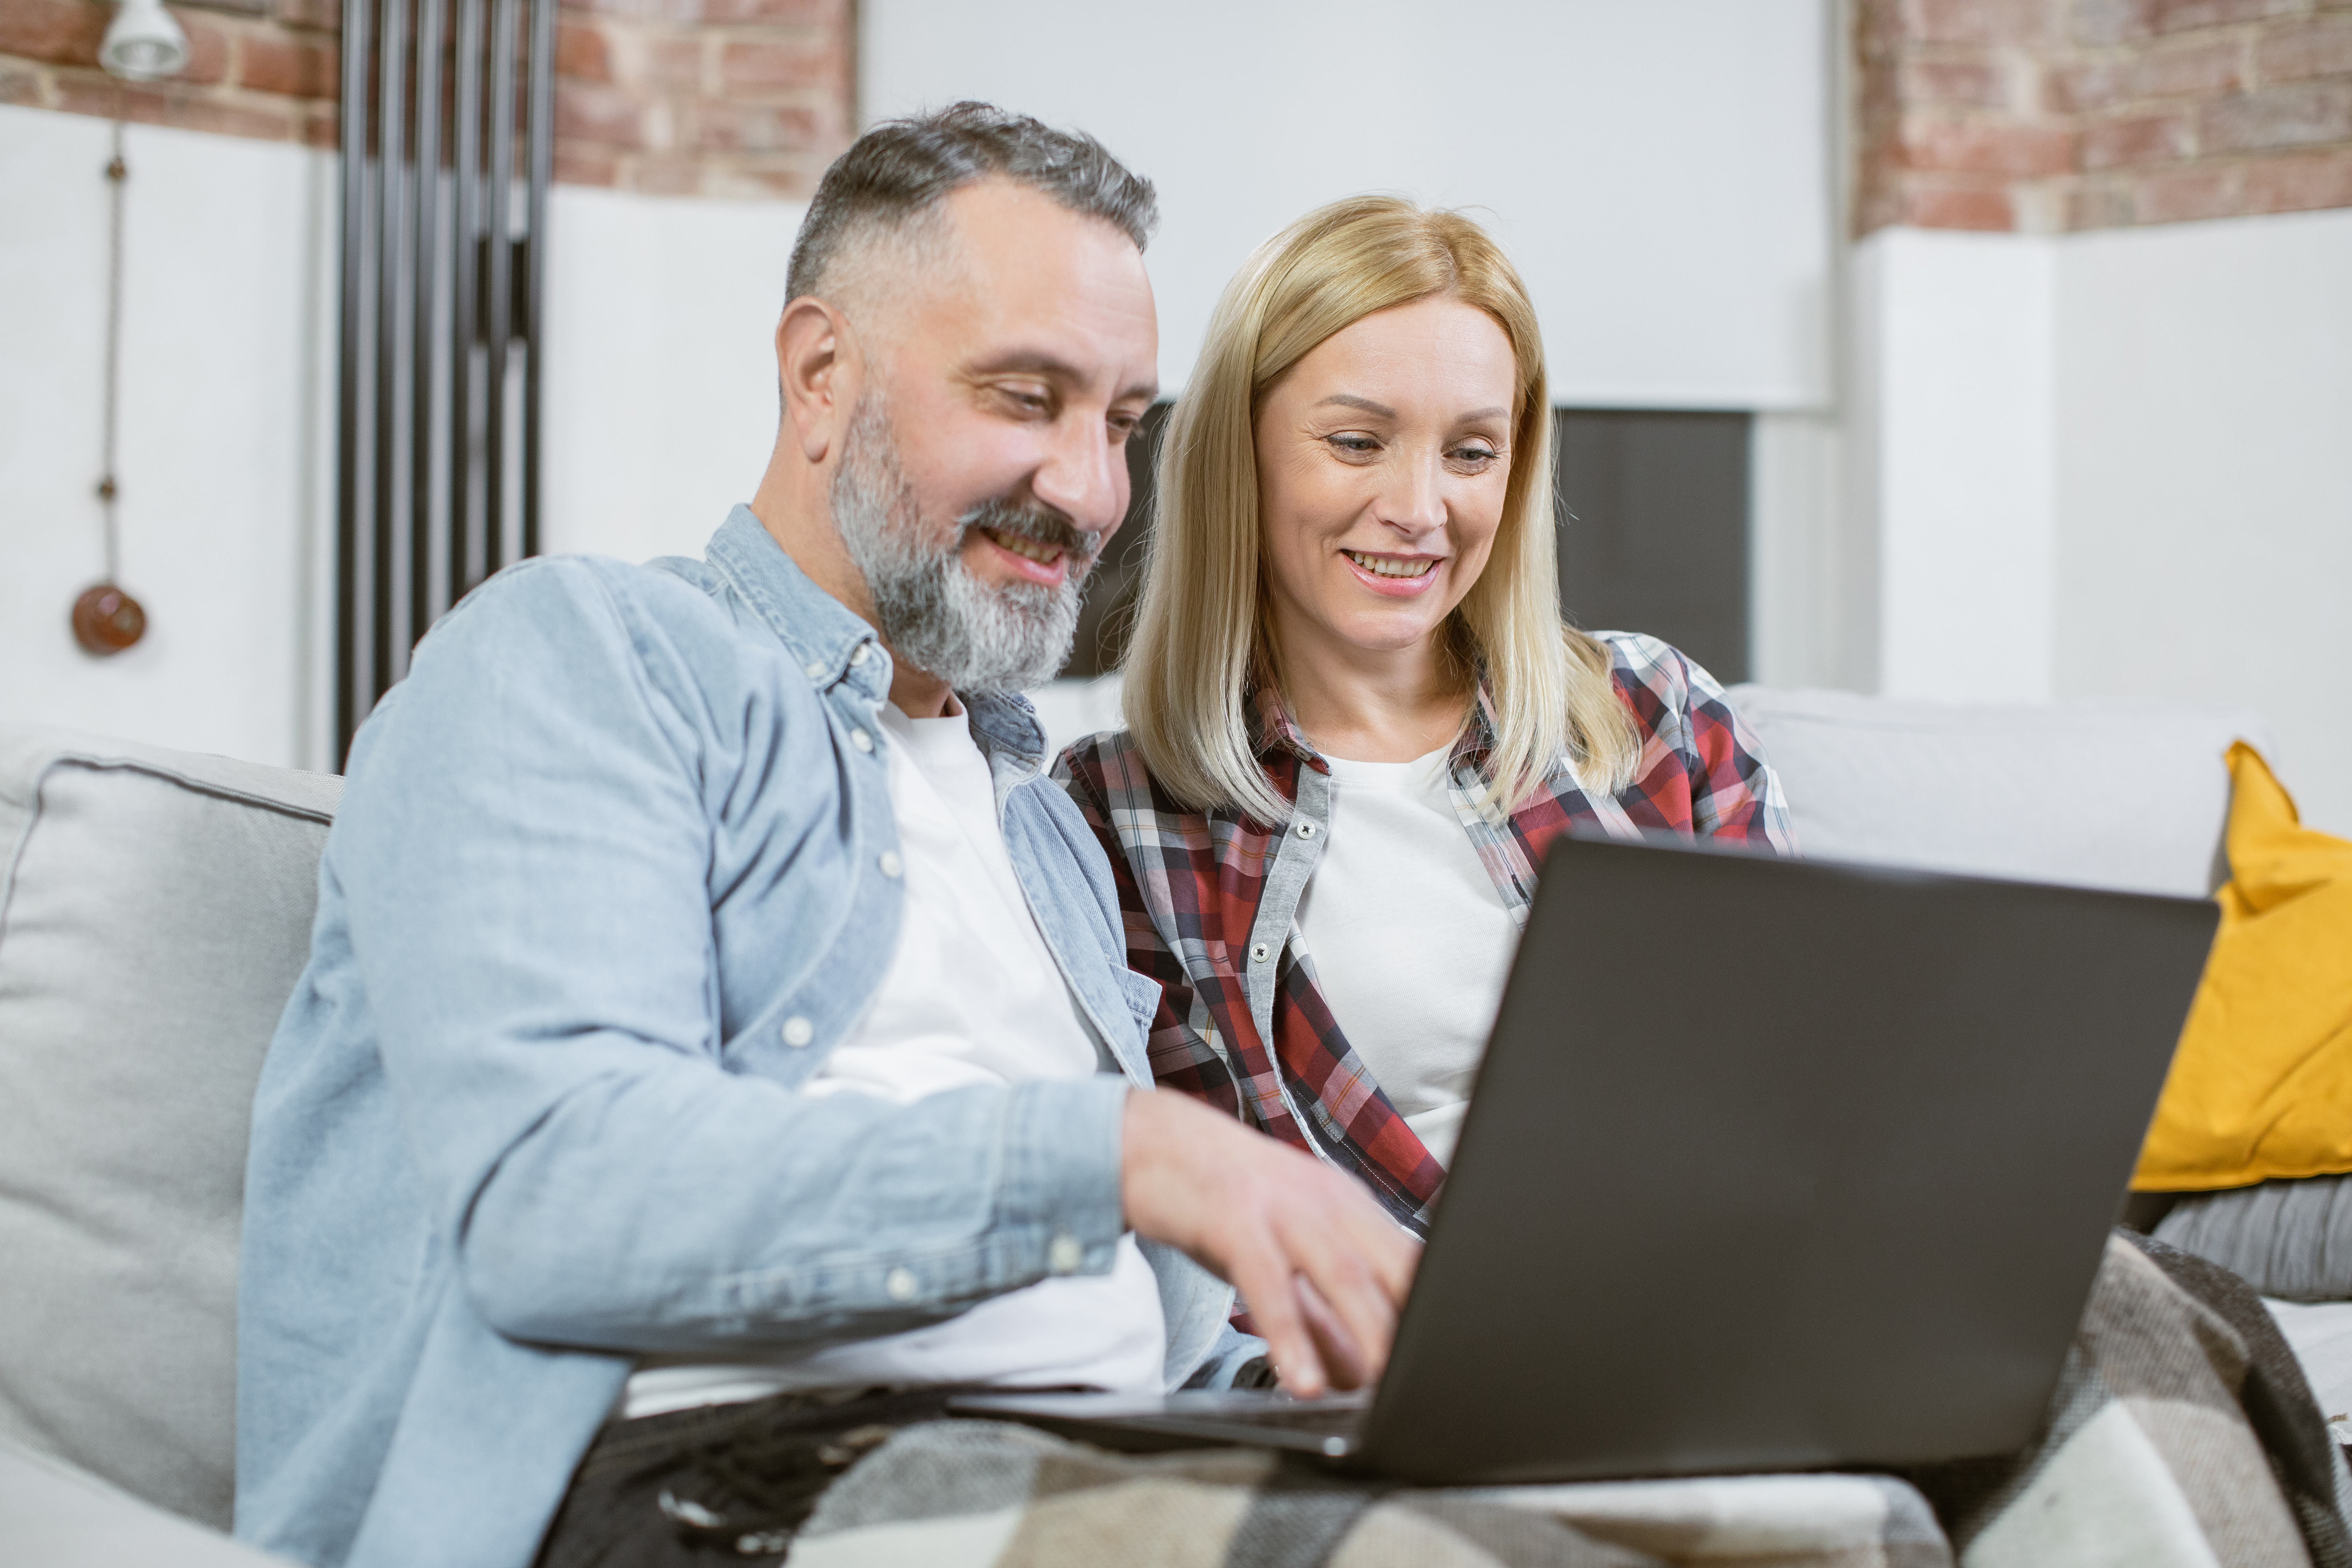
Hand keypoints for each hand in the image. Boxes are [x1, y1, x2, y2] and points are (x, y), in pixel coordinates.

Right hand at [1120, 1088, 1419, 1397]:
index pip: (1413, 1260)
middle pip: (1392, 1267)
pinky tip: (1303, 1378)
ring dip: (1370, 1332)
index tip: (1450, 1359)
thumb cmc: (1226, 1202)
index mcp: (1351, 1206)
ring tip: (1384, 1385)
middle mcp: (1328, 1202)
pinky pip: (1270, 1285)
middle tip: (1430, 1383)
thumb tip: (1362, 1376)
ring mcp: (1283, 1207)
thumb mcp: (1287, 1253)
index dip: (1438, 1310)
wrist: (1154, 1142)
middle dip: (1417, 1327)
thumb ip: (1324, 1315)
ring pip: (1343, 1273)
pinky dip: (1290, 1335)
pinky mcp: (1235, 1220)